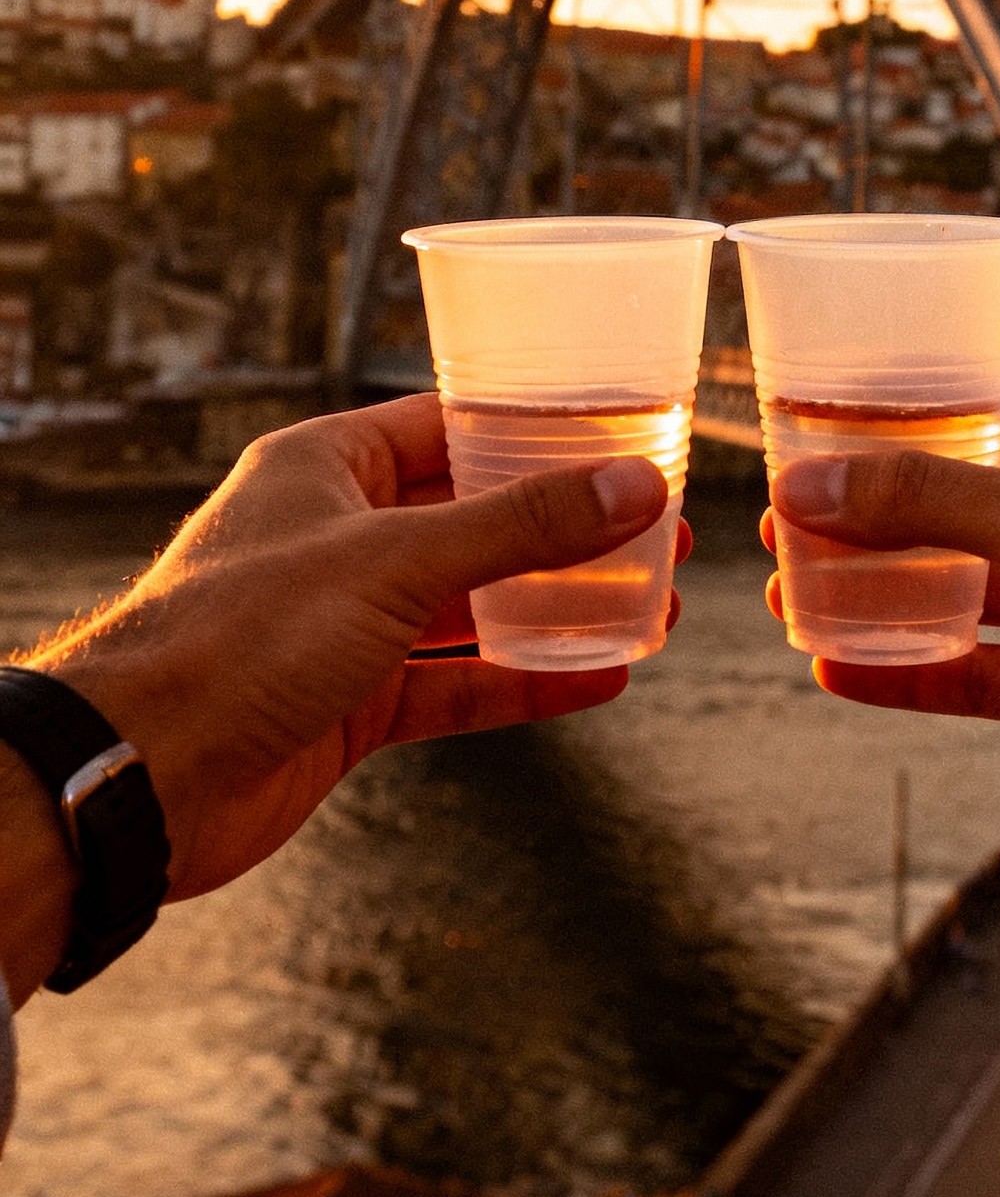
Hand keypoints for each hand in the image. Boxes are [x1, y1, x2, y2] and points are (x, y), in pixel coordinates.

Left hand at [3, 394, 671, 1000]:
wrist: (144, 771)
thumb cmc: (241, 634)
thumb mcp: (397, 560)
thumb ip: (519, 526)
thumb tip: (631, 487)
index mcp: (327, 465)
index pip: (448, 426)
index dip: (536, 429)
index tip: (620, 434)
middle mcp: (337, 536)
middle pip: (471, 518)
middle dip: (564, 526)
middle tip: (658, 525)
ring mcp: (344, 624)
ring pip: (470, 605)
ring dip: (556, 607)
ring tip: (652, 602)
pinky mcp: (350, 703)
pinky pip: (455, 684)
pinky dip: (523, 682)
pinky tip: (600, 678)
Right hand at [766, 368, 999, 965]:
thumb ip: (932, 500)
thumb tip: (809, 483)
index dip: (917, 402)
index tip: (827, 409)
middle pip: (973, 497)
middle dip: (881, 506)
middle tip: (790, 509)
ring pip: (968, 588)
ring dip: (883, 591)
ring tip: (791, 589)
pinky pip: (980, 670)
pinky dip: (911, 670)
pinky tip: (837, 669)